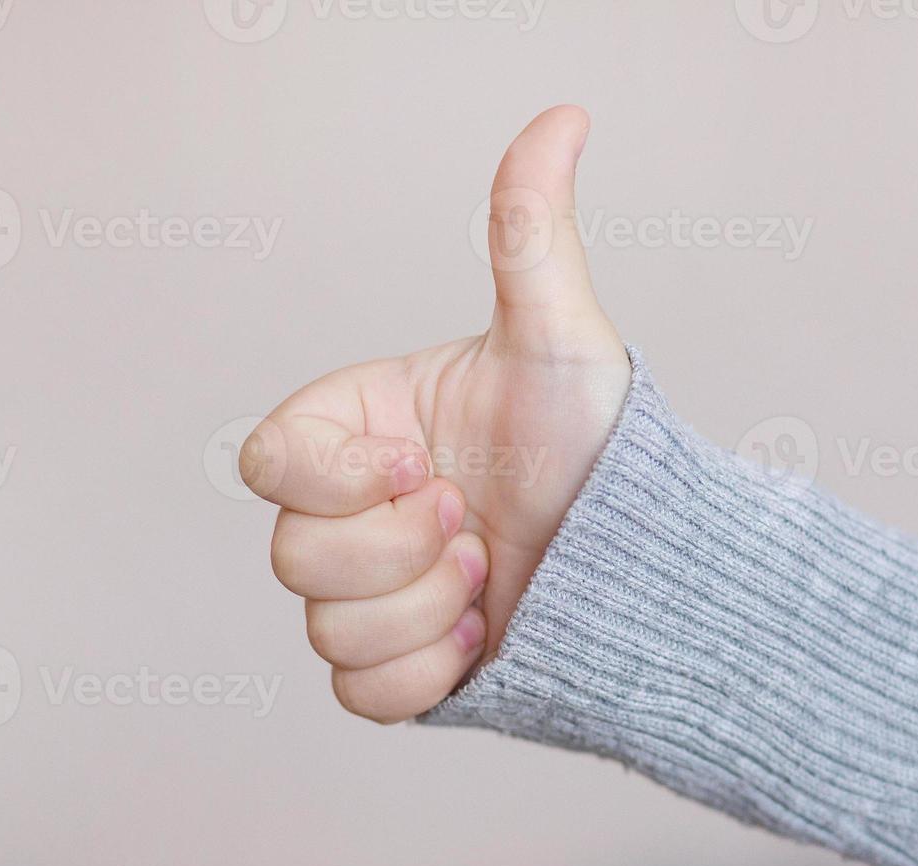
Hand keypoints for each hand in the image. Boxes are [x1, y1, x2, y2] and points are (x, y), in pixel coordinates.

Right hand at [241, 105, 629, 722]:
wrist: (647, 561)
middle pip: (292, 559)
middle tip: (476, 526)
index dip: (335, 480)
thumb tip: (562, 117)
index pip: (270, 464)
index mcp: (360, 433)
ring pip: (326, 631)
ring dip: (426, 612)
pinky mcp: (399, 668)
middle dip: (399, 551)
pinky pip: (360, 696)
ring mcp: (372, 594)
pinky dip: (427, 673)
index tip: (424, 468)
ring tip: (497, 577)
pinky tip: (489, 634)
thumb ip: (529, 234)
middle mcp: (352, 513)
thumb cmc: (600, 445)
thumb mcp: (558, 340)